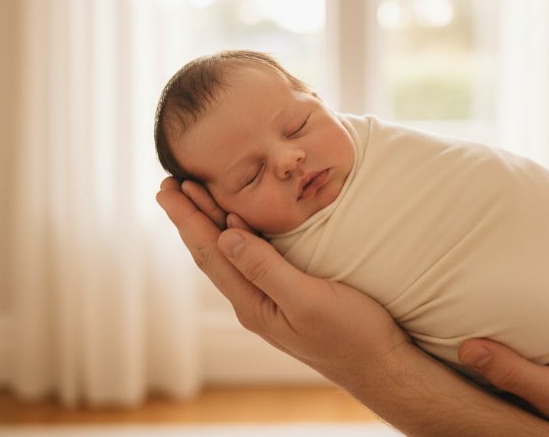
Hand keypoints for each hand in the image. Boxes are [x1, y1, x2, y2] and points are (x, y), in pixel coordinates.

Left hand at [155, 178, 408, 381]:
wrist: (381, 364)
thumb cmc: (351, 335)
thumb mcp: (308, 301)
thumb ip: (266, 269)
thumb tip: (226, 236)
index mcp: (252, 303)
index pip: (209, 253)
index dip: (187, 219)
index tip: (167, 189)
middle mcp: (254, 301)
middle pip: (212, 251)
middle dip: (190, 217)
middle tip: (168, 183)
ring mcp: (270, 298)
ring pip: (230, 253)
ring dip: (210, 222)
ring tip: (192, 195)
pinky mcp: (289, 293)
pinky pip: (252, 256)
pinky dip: (239, 232)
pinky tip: (238, 221)